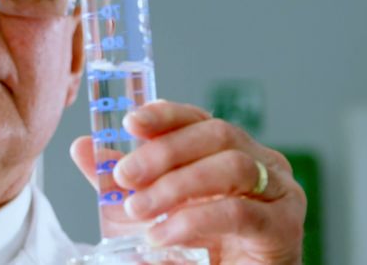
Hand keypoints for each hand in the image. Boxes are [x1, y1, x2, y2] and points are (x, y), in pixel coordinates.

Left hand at [71, 101, 305, 264]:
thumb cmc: (196, 252)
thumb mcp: (146, 214)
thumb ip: (118, 184)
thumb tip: (83, 147)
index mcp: (227, 151)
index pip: (199, 118)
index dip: (166, 115)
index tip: (131, 121)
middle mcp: (259, 162)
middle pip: (216, 133)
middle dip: (164, 151)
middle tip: (125, 175)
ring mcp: (278, 192)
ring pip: (231, 166)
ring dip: (177, 185)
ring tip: (140, 209)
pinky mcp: (283, 228)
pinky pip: (240, 211)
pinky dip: (194, 220)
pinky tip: (164, 234)